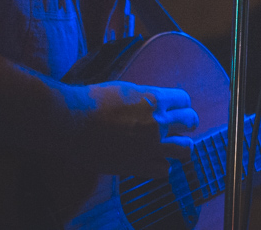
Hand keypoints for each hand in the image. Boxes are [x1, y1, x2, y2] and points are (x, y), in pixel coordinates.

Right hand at [69, 81, 198, 177]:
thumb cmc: (92, 102)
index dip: (181, 104)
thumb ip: (145, 98)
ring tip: (175, 145)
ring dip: (182, 145)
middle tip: (183, 125)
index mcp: (154, 99)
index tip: (178, 107)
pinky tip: (154, 160)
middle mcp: (158, 122)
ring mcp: (150, 145)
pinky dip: (162, 165)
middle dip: (188, 122)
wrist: (70, 122)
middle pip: (190, 121)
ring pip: (185, 149)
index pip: (184, 100)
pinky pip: (164, 170)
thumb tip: (156, 102)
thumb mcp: (125, 89)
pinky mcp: (138, 165)